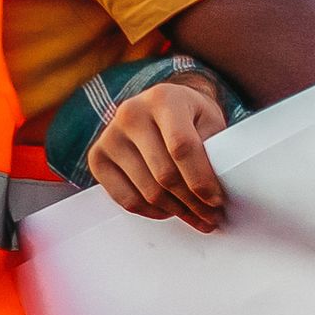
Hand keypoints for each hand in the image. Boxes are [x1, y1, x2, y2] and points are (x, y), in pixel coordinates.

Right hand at [88, 76, 235, 230]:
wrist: (160, 107)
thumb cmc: (191, 116)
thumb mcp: (210, 121)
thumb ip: (214, 149)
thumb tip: (215, 192)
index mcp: (163, 98)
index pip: (182, 147)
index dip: (201, 180)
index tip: (216, 200)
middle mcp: (131, 113)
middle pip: (164, 174)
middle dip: (193, 202)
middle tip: (212, 216)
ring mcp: (110, 136)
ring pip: (148, 191)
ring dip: (177, 211)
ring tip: (196, 216)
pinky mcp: (97, 158)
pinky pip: (126, 199)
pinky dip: (152, 212)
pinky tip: (170, 211)